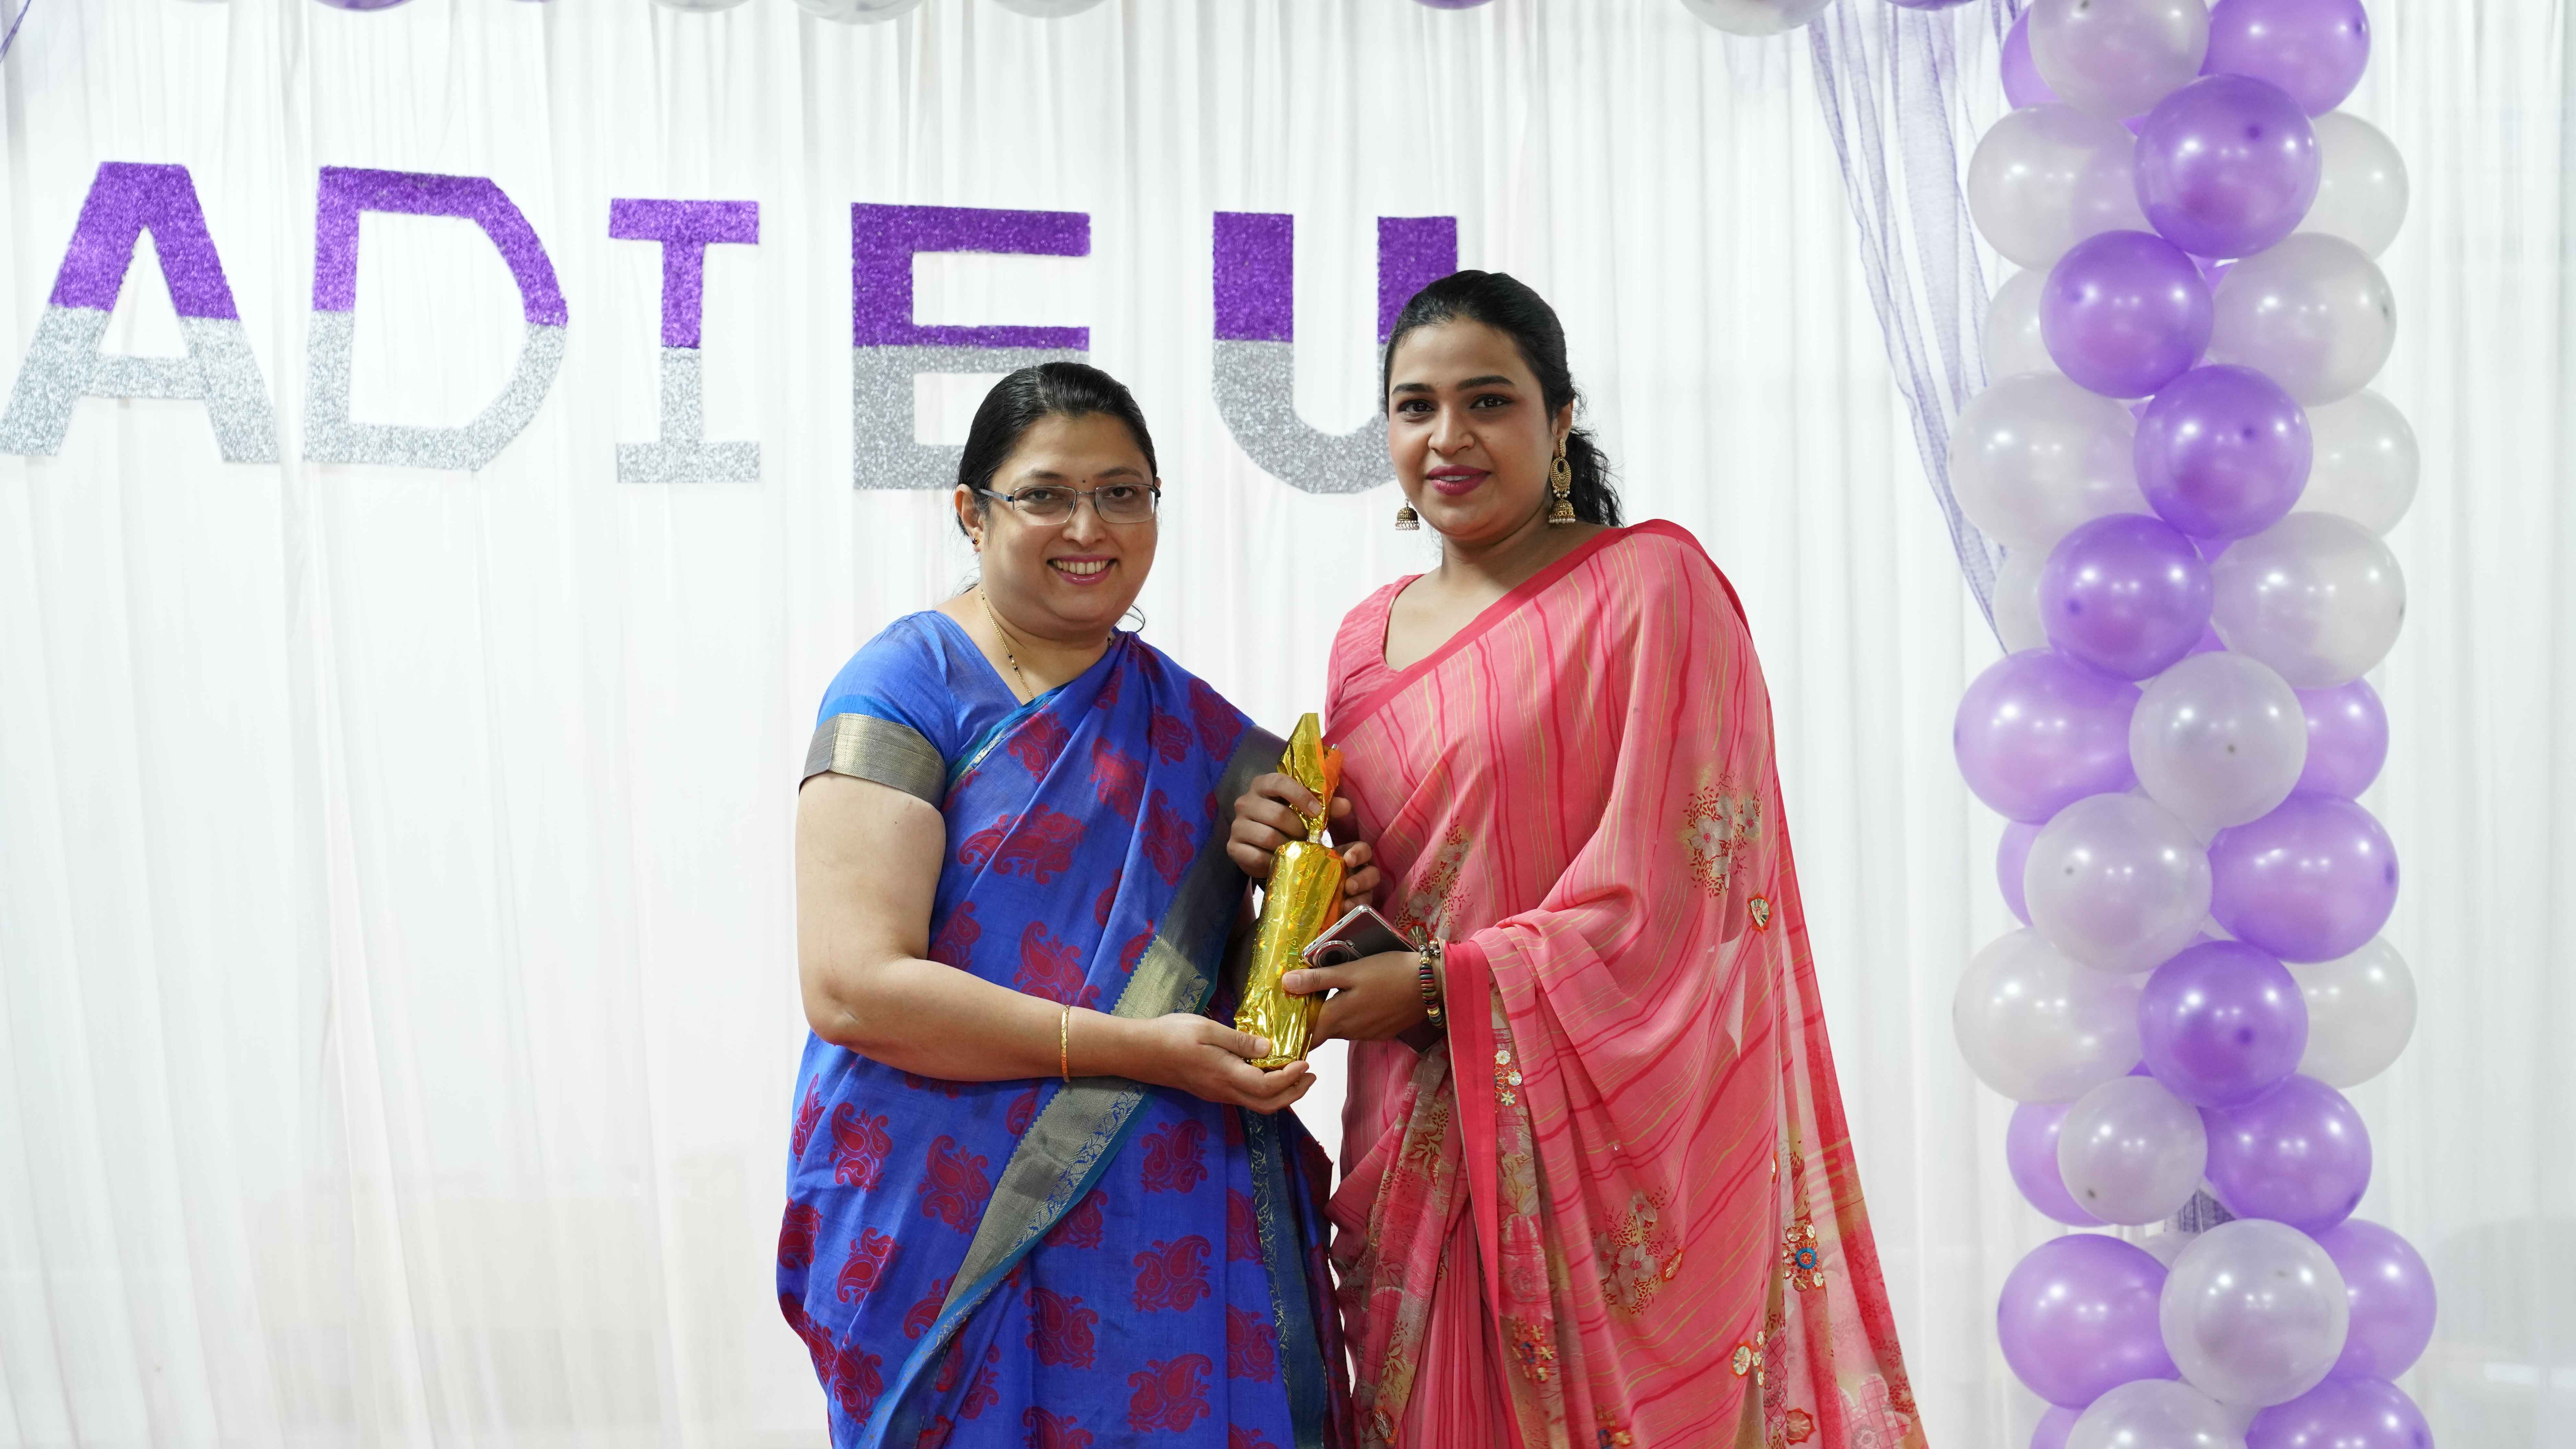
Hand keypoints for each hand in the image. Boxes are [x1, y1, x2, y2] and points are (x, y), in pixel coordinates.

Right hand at [1120, 1012, 1314, 1114]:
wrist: (1139, 1052)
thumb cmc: (1170, 1035)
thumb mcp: (1207, 1029)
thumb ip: (1239, 1040)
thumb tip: (1270, 1048)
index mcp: (1225, 1074)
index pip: (1267, 1087)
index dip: (1291, 1078)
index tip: (1306, 1062)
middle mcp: (1223, 1091)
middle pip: (1267, 1105)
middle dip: (1294, 1094)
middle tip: (1312, 1075)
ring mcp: (1216, 1094)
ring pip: (1256, 1104)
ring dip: (1281, 1094)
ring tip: (1298, 1075)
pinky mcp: (1210, 1091)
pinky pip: (1244, 1097)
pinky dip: (1265, 1090)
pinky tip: (1268, 1071)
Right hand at [1227, 773, 1381, 900]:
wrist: (1261, 844)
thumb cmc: (1288, 820)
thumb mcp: (1307, 809)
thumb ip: (1327, 805)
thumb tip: (1346, 805)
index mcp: (1262, 785)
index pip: (1279, 782)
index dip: (1301, 796)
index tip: (1318, 812)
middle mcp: (1245, 802)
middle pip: (1277, 814)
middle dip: (1298, 829)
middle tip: (1307, 837)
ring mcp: (1237, 825)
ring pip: (1268, 837)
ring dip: (1288, 846)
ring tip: (1296, 848)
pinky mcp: (1233, 847)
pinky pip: (1256, 857)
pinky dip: (1273, 861)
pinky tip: (1280, 860)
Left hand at [1280, 949, 1428, 1043]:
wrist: (1431, 985)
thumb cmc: (1389, 972)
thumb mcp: (1351, 970)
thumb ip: (1318, 979)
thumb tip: (1286, 983)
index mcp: (1338, 1017)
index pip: (1307, 1036)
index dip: (1293, 1034)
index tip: (1282, 1028)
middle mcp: (1350, 1032)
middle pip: (1323, 1031)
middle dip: (1311, 1022)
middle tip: (1301, 1004)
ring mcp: (1368, 1034)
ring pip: (1341, 1029)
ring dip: (1332, 1018)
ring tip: (1326, 998)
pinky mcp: (1382, 1031)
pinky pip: (1358, 1028)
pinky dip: (1351, 1018)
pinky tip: (1355, 1001)